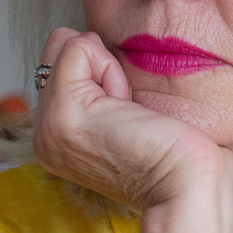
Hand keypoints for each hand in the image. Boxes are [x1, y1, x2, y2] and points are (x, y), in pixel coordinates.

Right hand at [32, 28, 232, 211]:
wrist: (187, 187)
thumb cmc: (176, 154)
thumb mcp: (127, 116)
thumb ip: (99, 90)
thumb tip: (89, 44)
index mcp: (57, 139)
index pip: (59, 65)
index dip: (102, 74)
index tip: (127, 118)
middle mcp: (44, 136)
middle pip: (57, 49)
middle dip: (100, 66)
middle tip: (127, 113)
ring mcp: (48, 128)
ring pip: (65, 45)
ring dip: (108, 69)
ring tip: (127, 113)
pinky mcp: (64, 114)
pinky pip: (79, 48)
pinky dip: (111, 68)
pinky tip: (126, 108)